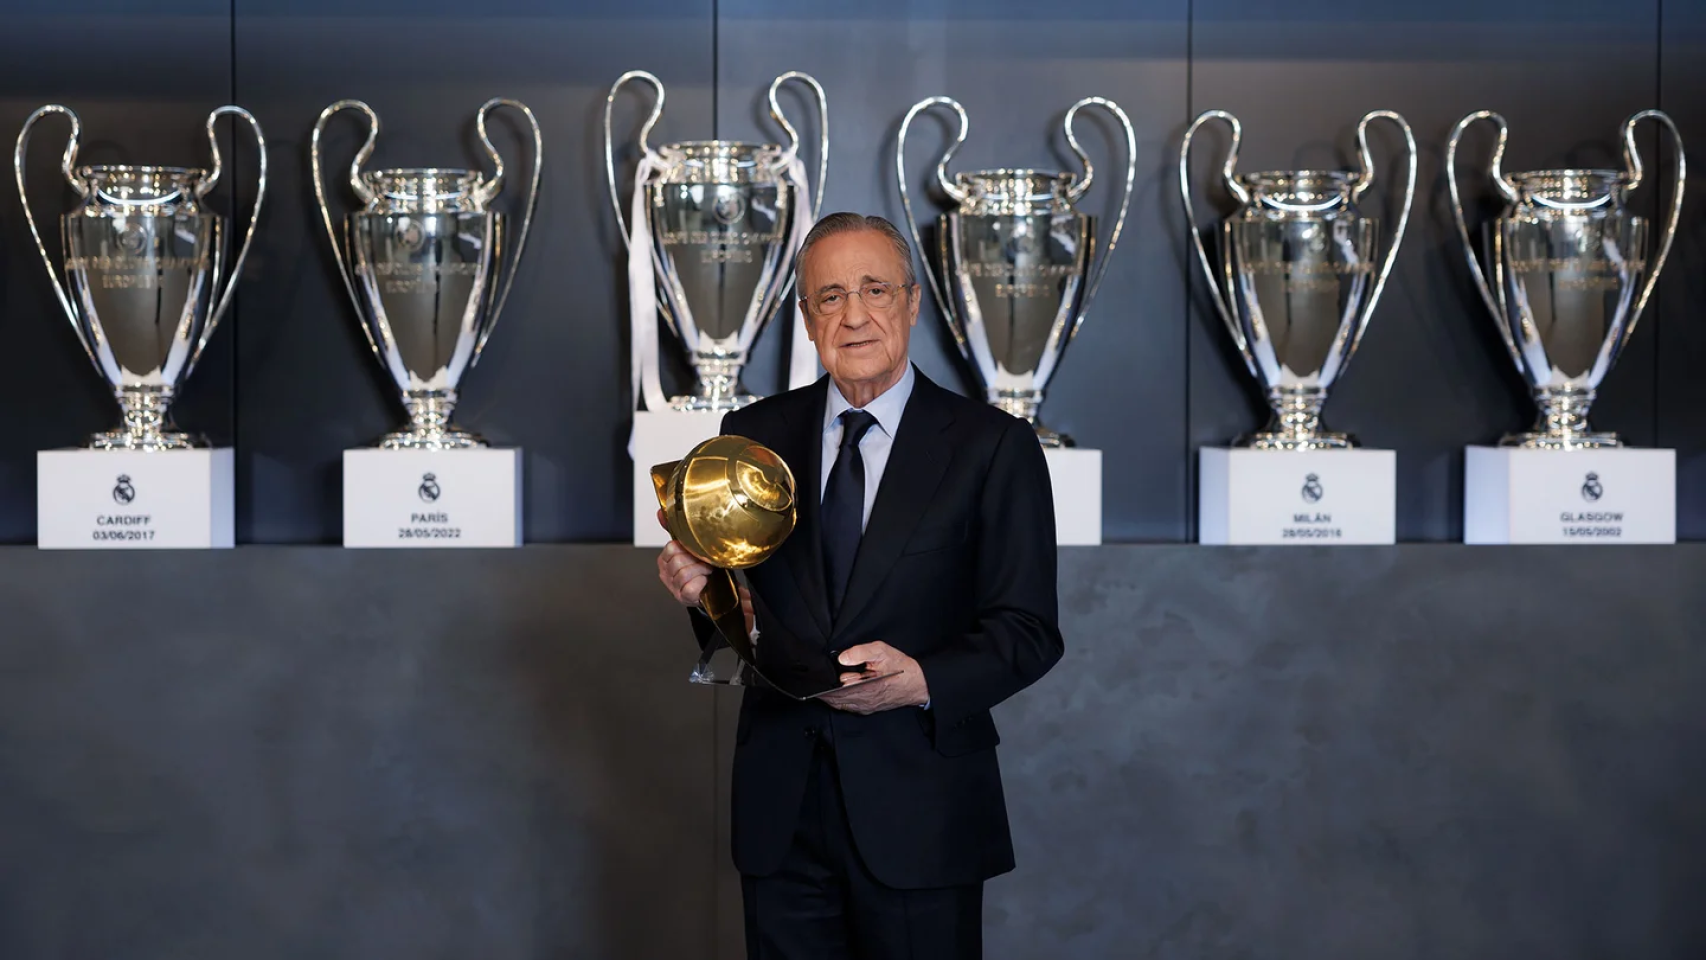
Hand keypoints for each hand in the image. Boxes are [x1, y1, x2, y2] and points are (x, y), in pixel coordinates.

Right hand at [657, 510, 753, 635]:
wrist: (718, 588)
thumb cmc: (704, 567)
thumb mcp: (691, 546)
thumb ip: (675, 528)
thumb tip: (661, 511)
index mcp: (665, 559)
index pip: (671, 547)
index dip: (688, 548)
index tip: (697, 551)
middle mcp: (666, 573)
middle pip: (678, 560)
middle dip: (696, 560)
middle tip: (705, 562)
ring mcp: (673, 586)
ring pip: (684, 573)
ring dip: (701, 571)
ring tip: (706, 572)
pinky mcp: (682, 597)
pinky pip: (690, 587)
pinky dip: (701, 583)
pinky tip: (705, 582)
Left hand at [818, 641, 929, 715]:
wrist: (919, 683)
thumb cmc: (903, 669)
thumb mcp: (882, 652)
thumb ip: (860, 652)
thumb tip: (843, 658)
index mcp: (867, 690)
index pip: (837, 694)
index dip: (825, 689)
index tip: (816, 683)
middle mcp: (865, 702)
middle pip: (836, 701)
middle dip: (826, 692)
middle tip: (818, 682)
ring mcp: (867, 707)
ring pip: (842, 704)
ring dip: (834, 695)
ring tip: (829, 683)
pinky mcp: (869, 708)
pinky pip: (850, 706)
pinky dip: (842, 698)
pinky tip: (842, 688)